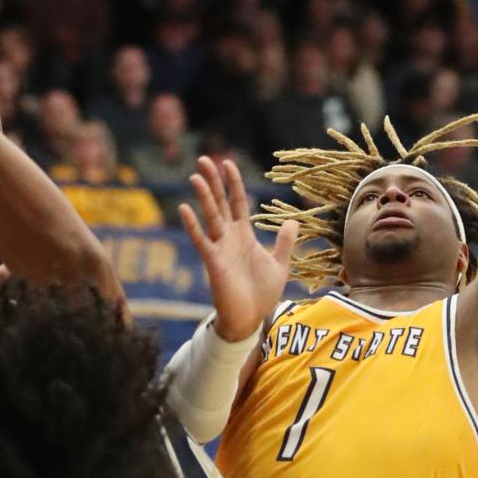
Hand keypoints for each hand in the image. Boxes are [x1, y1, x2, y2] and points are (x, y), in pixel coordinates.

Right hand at [179, 157, 297, 340]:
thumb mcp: (279, 264)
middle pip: (219, 203)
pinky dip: (192, 225)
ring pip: (210, 216)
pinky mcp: (212, 262)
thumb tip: (292, 220)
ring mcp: (219, 248)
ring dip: (203, 196)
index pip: (237, 202)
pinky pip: (201, 240)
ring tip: (196, 176)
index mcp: (244, 235)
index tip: (228, 163)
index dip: (234, 183)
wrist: (250, 319)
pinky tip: (184, 209)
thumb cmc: (262, 294)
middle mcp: (229, 238)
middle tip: (204, 158)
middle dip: (214, 181)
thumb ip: (283, 241)